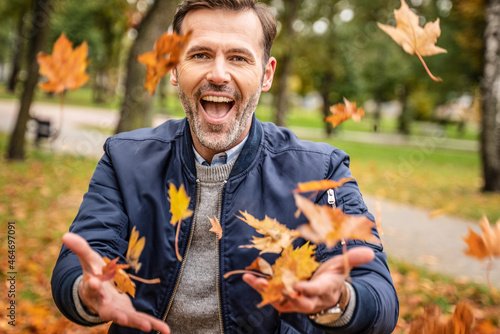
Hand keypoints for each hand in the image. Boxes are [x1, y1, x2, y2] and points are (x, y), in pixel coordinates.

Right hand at [62, 233, 169, 333]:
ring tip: (148, 327)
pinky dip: (154, 325)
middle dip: (115, 315)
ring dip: (137, 322)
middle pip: (109, 311)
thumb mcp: (88, 260)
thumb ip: (80, 248)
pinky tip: (166, 330)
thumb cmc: (93, 274)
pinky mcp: (130, 313)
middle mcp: (104, 304)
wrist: (97, 292)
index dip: (92, 285)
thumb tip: (65, 234)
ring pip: (127, 319)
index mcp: (93, 290)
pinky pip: (142, 320)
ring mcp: (118, 311)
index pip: (91, 287)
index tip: (92, 281)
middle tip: (121, 318)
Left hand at [243, 246, 374, 313]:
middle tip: (273, 286)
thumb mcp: (343, 266)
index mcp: (324, 290)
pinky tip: (248, 277)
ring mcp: (296, 301)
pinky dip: (259, 288)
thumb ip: (354, 259)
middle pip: (297, 301)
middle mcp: (309, 299)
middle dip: (284, 294)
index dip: (307, 289)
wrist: (327, 296)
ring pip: (280, 300)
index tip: (298, 285)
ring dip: (265, 291)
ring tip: (252, 279)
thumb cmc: (333, 277)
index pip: (316, 291)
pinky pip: (271, 296)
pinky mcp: (285, 300)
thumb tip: (371, 252)